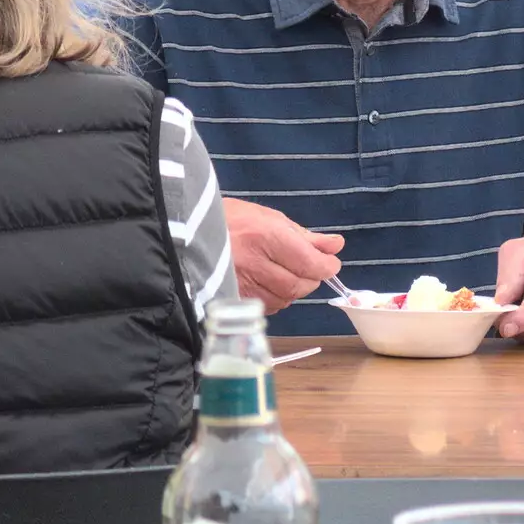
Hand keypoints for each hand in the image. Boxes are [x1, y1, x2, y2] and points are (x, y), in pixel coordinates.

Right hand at [225, 198, 343, 314]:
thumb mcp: (269, 217)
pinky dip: (275, 298)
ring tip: (287, 273)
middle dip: (311, 279)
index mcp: (265, 235)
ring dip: (293, 290)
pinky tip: (270, 284)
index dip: (326, 267)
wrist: (187, 232)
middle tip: (310, 268)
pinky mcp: (231, 298)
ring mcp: (240, 283)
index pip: (309, 262)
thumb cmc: (230, 219)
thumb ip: (305, 235)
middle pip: (297, 285)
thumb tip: (335, 246)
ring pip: (283, 299)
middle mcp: (253, 262)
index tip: (330, 263)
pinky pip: (265, 306)